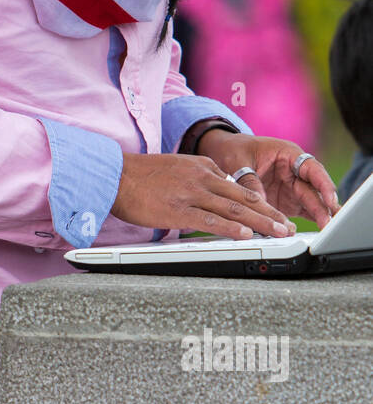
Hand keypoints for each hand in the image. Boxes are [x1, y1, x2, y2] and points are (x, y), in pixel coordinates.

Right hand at [110, 151, 296, 239]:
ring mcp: (191, 194)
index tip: (274, 213)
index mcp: (203, 167)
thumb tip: (215, 197)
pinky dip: (231, 229)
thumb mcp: (177, 169)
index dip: (261, 202)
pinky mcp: (178, 210)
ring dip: (261, 222)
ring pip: (234, 209)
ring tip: (279, 232)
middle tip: (289, 226)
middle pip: (244, 196)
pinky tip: (246, 235)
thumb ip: (198, 180)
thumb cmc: (141, 176)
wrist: (114, 175)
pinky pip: (210, 221)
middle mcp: (202, 178)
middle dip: (270, 213)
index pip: (239, 186)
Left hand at [195, 131, 339, 229]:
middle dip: (324, 206)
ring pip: (310, 203)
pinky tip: (317, 232)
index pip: (312, 169)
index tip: (329, 199)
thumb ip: (250, 182)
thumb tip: (260, 205)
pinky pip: (300, 212)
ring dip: (319, 216)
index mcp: (288, 154)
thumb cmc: (235, 150)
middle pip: (314, 190)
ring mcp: (290, 188)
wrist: (224, 152)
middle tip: (330, 223)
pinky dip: (308, 221)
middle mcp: (294, 172)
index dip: (323, 184)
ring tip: (328, 230)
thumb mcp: (239, 162)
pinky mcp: (285, 201)